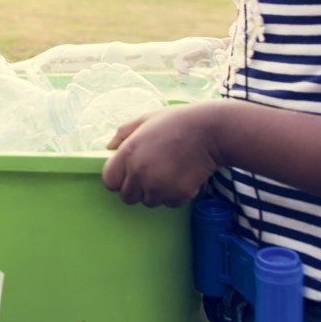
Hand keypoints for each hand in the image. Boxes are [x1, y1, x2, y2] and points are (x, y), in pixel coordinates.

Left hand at [101, 103, 221, 207]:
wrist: (211, 131)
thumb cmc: (177, 122)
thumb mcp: (145, 119)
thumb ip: (123, 133)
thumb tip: (109, 147)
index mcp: (128, 154)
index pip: (109, 182)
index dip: (118, 178)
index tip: (128, 173)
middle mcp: (140, 174)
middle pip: (127, 197)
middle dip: (136, 188)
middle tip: (152, 171)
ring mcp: (159, 187)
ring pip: (149, 201)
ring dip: (155, 192)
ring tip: (169, 170)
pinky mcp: (178, 195)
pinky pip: (168, 203)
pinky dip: (174, 194)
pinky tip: (181, 175)